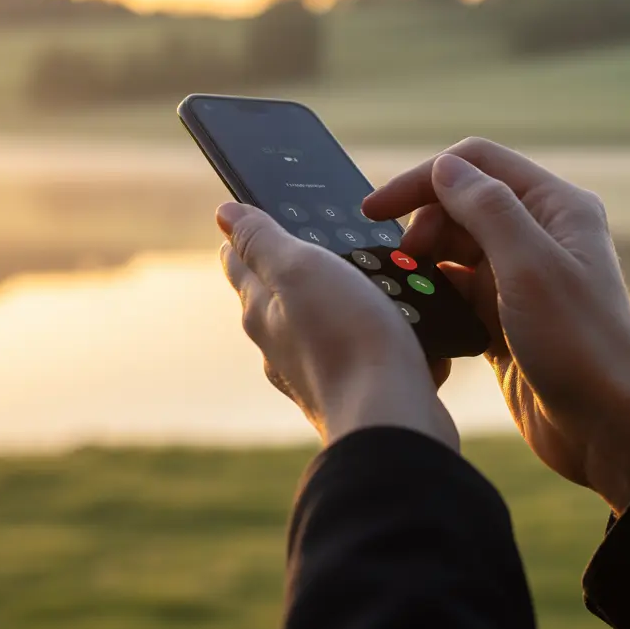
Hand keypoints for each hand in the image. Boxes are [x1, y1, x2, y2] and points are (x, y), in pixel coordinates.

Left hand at [216, 202, 458, 449]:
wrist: (392, 421)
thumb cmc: (345, 341)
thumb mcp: (299, 270)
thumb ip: (262, 240)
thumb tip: (223, 214)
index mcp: (261, 309)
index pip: (239, 259)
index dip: (250, 229)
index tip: (265, 207)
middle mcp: (281, 343)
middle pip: (284, 289)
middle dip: (304, 261)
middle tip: (333, 234)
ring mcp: (319, 368)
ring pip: (329, 318)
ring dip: (350, 296)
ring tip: (381, 276)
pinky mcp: (359, 387)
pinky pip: (368, 348)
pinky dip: (381, 331)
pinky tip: (405, 324)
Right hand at [364, 138, 629, 510]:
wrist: (607, 428)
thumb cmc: (581, 345)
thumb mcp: (530, 266)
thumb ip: (487, 209)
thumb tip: (444, 168)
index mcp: (555, 207)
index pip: (475, 164)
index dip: (422, 179)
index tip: (376, 209)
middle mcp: (539, 235)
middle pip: (460, 205)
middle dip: (422, 225)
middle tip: (401, 262)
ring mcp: (521, 278)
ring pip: (454, 250)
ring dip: (423, 262)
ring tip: (402, 287)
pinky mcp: (504, 318)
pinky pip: (456, 292)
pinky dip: (434, 296)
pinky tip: (419, 314)